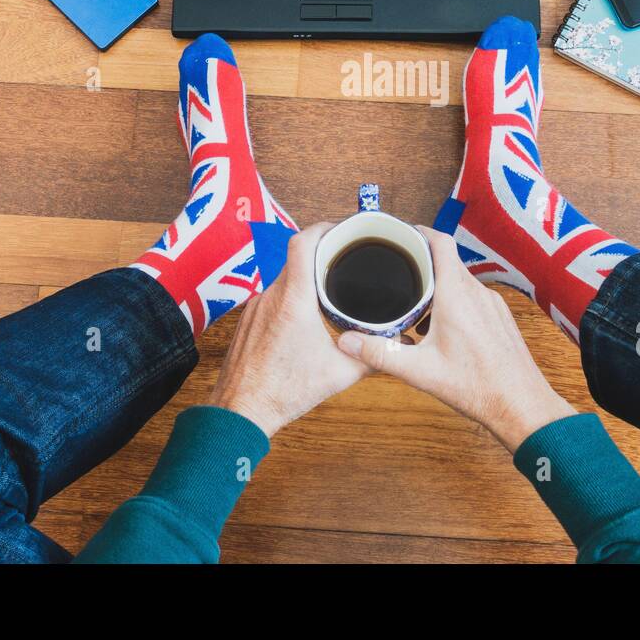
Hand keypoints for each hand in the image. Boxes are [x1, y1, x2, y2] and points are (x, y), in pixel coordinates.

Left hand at [208, 222, 368, 437]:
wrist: (241, 411)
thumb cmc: (284, 392)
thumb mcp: (339, 374)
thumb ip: (372, 358)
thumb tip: (398, 349)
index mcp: (294, 300)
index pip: (303, 242)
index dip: (324, 227)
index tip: (341, 230)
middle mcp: (271, 296)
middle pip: (296, 258)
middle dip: (320, 255)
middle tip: (343, 261)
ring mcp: (255, 307)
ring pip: (283, 279)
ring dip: (304, 280)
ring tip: (327, 291)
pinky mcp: (247, 321)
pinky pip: (271, 297)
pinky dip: (289, 299)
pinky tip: (302, 318)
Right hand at [337, 227, 574, 452]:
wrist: (521, 405)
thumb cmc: (477, 387)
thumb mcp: (420, 372)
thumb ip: (380, 353)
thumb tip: (346, 341)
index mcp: (456, 295)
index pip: (441, 242)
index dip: (420, 231)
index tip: (401, 234)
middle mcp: (477, 292)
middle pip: (448, 260)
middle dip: (422, 262)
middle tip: (398, 271)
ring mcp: (492, 304)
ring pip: (461, 280)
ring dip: (439, 284)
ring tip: (416, 302)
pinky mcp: (500, 318)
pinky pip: (474, 297)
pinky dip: (455, 301)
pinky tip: (441, 328)